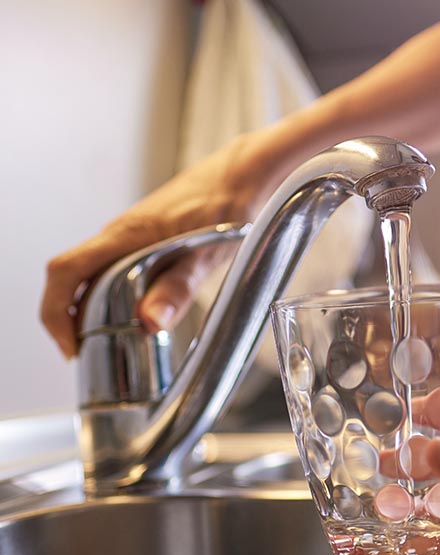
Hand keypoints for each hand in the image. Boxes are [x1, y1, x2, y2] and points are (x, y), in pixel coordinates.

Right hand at [40, 133, 274, 358]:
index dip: (56, 312)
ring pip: (93, 274)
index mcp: (124, 236)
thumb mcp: (206, 256)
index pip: (65, 272)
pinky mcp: (146, 238)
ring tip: (107, 343)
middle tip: (89, 353)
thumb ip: (178, 288)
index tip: (70, 346)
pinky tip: (133, 315)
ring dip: (90, 309)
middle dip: (71, 319)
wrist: (242, 175)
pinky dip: (111, 296)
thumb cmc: (226, 207)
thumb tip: (149, 322)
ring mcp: (131, 235)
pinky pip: (114, 269)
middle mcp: (119, 235)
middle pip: (73, 279)